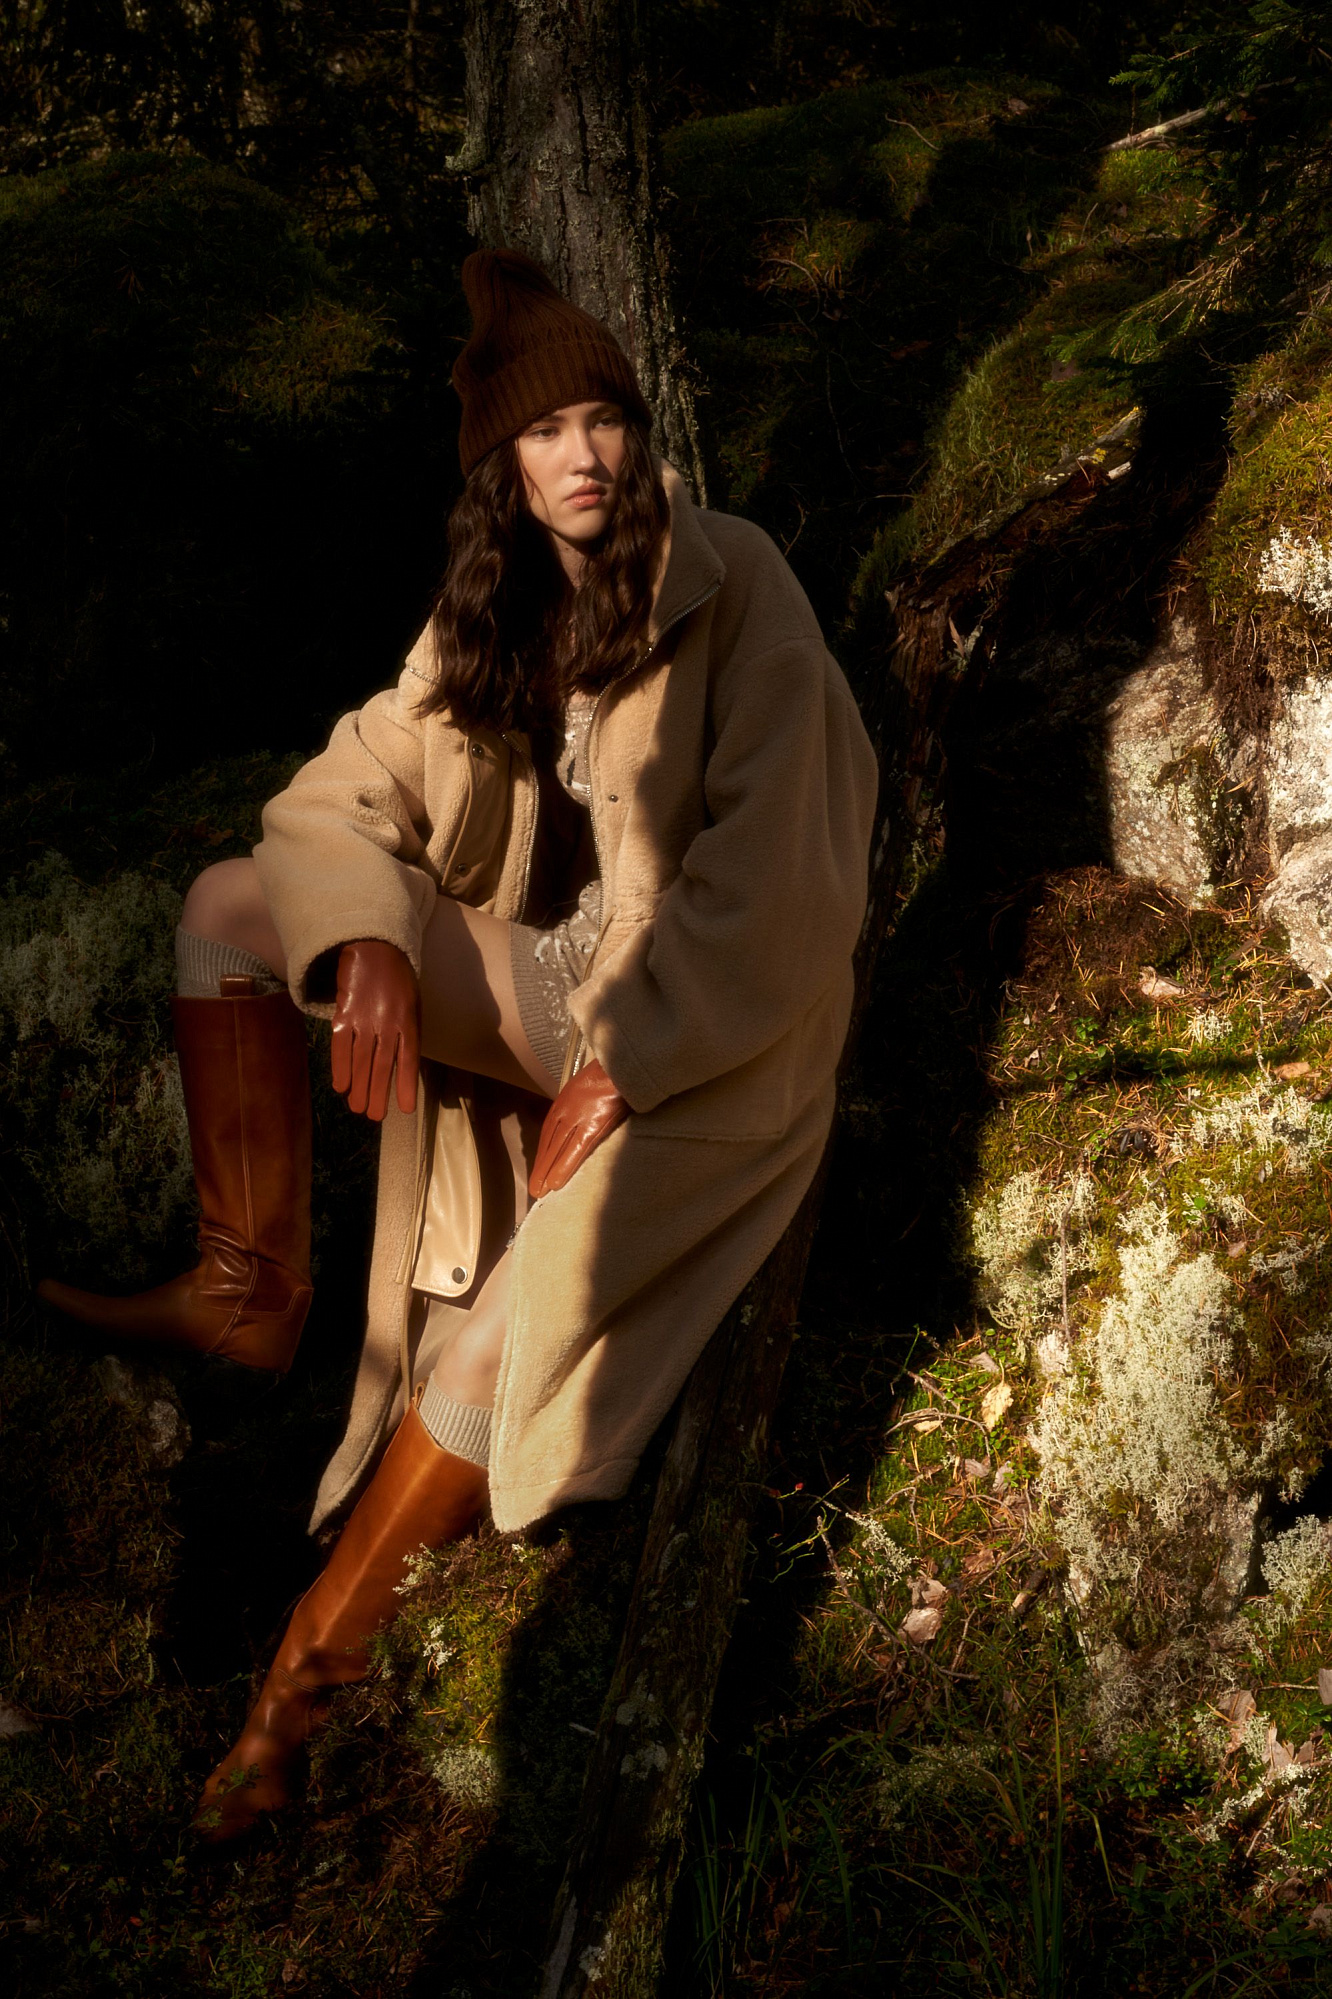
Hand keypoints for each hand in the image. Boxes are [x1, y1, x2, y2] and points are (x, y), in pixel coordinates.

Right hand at [330, 940, 419, 1120]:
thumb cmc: (398, 978)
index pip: (409, 1058)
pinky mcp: (344, 1012)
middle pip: (383, 1064)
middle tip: (374, 1116)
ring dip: (359, 1085)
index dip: (406, 1085)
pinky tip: (340, 1085)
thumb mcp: (413, 1002)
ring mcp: (364, 1017)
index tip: (405, 1109)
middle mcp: (387, 1021)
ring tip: (357, 1108)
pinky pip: (340, 1043)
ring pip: (361, 1058)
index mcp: (409, 1019)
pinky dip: (340, 1066)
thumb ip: (409, 1031)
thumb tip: (403, 1063)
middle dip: (378, 1093)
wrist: (373, 946)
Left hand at [529, 1059, 629, 1197]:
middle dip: (541, 1165)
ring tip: (541, 1191)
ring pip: (558, 1149)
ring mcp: (579, 1116)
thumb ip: (585, 1102)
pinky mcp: (593, 1123)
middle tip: (535, 1188)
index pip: (550, 1130)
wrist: (623, 1061)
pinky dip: (564, 1166)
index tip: (541, 1167)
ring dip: (547, 1171)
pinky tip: (556, 1183)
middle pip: (550, 1142)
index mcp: (566, 1099)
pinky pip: (575, 1149)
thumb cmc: (614, 1073)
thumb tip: (587, 1116)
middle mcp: (567, 1108)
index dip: (545, 1151)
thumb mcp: (592, 1085)